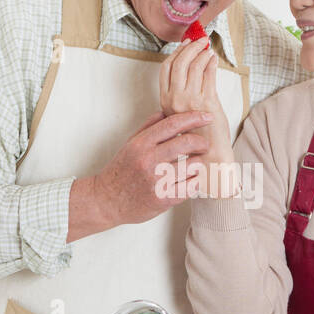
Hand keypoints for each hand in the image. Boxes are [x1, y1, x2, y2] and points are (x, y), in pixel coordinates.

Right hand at [67, 110, 214, 240]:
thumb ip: (148, 127)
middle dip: (201, 142)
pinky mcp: (162, 199)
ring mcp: (156, 180)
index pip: (172, 124)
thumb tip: (166, 112)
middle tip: (205, 145)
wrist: (106, 201)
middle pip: (186, 143)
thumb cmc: (120, 171)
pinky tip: (192, 180)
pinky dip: (196, 182)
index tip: (207, 117)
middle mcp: (148, 160)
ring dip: (199, 164)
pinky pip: (190, 188)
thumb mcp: (130, 145)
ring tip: (196, 165)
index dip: (193, 118)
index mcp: (141, 144)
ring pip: (192, 166)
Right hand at [159, 37, 231, 163]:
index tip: (185, 45)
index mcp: (165, 103)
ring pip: (194, 66)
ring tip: (208, 48)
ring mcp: (190, 101)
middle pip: (179, 63)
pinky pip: (208, 75)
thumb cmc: (197, 139)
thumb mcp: (176, 121)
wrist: (207, 160)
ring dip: (202, 53)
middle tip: (200, 40)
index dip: (176, 53)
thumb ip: (175, 103)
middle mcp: (174, 101)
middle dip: (190, 47)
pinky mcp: (207, 103)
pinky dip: (211, 63)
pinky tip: (213, 60)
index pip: (166, 69)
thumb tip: (182, 82)